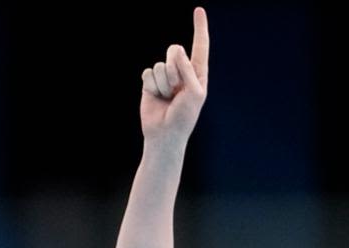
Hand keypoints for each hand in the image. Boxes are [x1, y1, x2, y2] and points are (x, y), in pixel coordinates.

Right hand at [140, 7, 208, 146]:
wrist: (165, 134)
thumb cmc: (184, 117)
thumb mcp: (194, 93)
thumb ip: (188, 70)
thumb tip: (176, 49)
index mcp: (198, 73)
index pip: (200, 46)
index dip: (199, 28)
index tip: (199, 10)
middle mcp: (182, 72)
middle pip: (174, 50)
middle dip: (173, 68)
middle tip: (176, 90)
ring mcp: (165, 77)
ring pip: (160, 64)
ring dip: (163, 83)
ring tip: (167, 98)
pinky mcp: (150, 82)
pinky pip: (148, 73)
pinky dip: (152, 86)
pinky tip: (156, 98)